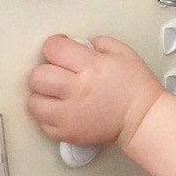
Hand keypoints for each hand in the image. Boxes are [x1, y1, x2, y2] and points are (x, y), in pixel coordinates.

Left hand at [27, 35, 162, 149]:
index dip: (54, 44)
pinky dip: (46, 115)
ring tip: (53, 92)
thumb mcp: (121, 51)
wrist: (141, 119)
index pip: (54, 49)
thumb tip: (78, 43)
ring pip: (34, 103)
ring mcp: (70, 115)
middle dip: (43, 70)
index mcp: (90, 67)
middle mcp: (76, 91)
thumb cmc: (134, 86)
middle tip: (54, 71)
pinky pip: (42, 124)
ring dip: (40, 94)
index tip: (59, 47)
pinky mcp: (68, 134)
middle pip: (38, 77)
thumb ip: (97, 42)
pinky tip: (59, 108)